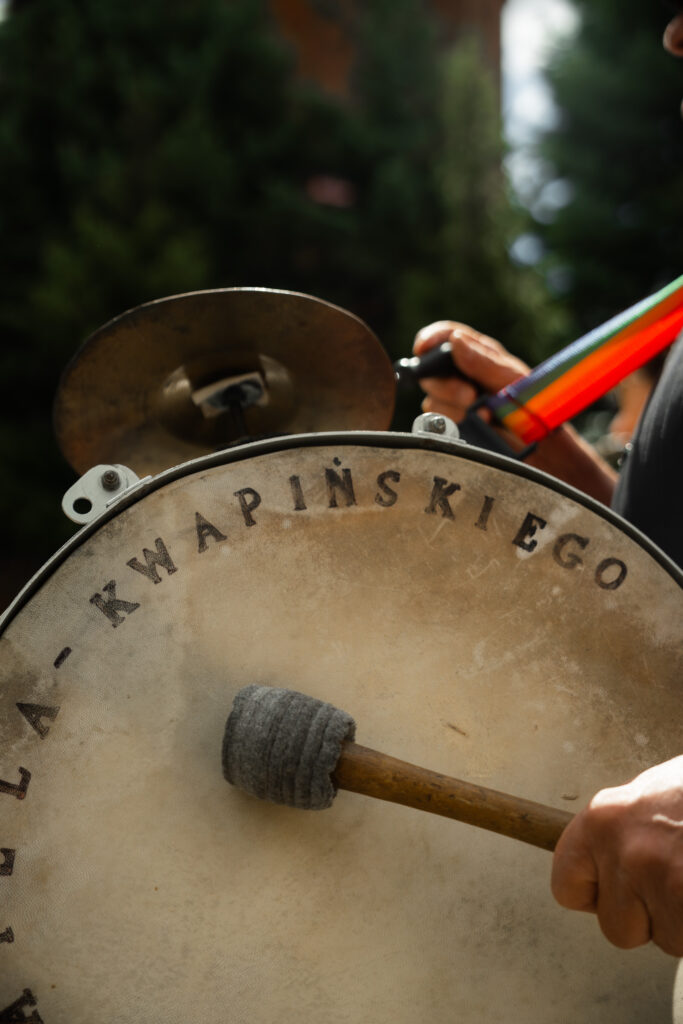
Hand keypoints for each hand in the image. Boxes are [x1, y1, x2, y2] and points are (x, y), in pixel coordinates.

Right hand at [412, 321, 616, 504]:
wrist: (544, 447)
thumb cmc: (535, 407)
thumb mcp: (513, 380)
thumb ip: (483, 362)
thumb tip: (455, 341)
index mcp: (478, 355)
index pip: (446, 336)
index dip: (430, 338)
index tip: (423, 348)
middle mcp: (463, 376)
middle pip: (430, 371)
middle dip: (445, 385)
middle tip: (470, 396)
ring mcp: (455, 402)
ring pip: (431, 400)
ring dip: (453, 409)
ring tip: (483, 417)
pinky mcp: (452, 426)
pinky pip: (436, 423)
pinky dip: (453, 426)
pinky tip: (474, 428)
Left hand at [551, 756, 682, 955]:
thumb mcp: (658, 794)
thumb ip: (630, 831)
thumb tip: (611, 862)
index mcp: (606, 818)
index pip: (567, 885)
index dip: (599, 897)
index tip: (618, 895)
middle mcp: (626, 850)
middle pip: (617, 928)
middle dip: (653, 918)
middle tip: (682, 879)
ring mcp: (663, 879)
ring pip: (666, 940)